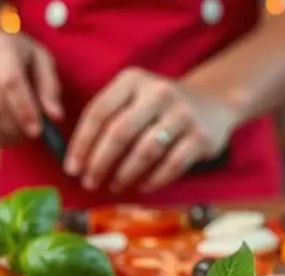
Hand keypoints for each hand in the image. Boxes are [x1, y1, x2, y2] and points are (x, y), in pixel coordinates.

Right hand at [0, 32, 61, 145]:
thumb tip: (55, 117)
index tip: (37, 130)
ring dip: (3, 136)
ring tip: (19, 136)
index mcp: (0, 47)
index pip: (9, 81)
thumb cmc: (20, 59)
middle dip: (14, 127)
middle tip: (30, 136)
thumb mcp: (42, 62)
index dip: (24, 109)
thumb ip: (50, 88)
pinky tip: (3, 135)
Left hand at [65, 68, 239, 193]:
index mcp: (133, 80)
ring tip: (114, 185)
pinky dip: (153, 180)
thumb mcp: (134, 99)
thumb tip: (77, 159)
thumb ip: (108, 119)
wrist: (213, 104)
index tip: (72, 168)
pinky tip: (141, 186)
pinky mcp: (200, 137)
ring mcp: (182, 114)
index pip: (99, 111)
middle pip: (119, 132)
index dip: (81, 143)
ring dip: (124, 174)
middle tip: (89, 182)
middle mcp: (158, 92)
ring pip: (145, 151)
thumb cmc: (159, 108)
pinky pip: (171, 165)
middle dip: (99, 162)